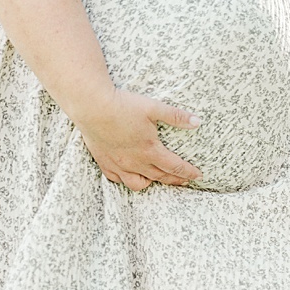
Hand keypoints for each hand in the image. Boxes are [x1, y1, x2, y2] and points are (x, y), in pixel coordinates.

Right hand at [73, 88, 203, 190]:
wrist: (91, 106)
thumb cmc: (122, 105)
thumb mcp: (153, 107)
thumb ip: (176, 116)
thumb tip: (197, 122)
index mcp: (150, 150)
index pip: (175, 167)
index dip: (188, 172)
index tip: (198, 175)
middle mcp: (135, 161)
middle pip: (161, 176)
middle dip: (176, 180)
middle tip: (185, 181)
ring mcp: (119, 164)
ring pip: (139, 183)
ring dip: (153, 182)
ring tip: (159, 179)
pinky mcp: (104, 162)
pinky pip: (118, 179)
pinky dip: (128, 180)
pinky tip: (132, 175)